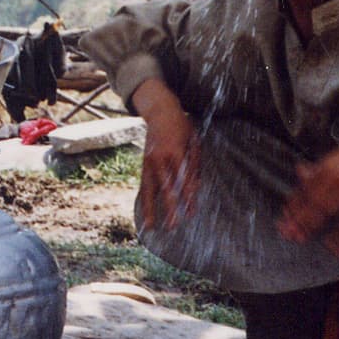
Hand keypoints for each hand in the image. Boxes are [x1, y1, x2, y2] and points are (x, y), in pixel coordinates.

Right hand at [130, 79, 199, 230]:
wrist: (159, 112)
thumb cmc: (181, 127)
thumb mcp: (193, 141)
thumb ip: (194, 165)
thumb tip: (195, 188)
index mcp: (174, 151)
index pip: (182, 179)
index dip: (187, 196)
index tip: (190, 212)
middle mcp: (159, 158)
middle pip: (164, 187)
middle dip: (169, 208)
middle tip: (173, 225)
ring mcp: (149, 161)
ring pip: (149, 189)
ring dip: (150, 208)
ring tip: (151, 226)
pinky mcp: (144, 164)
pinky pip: (144, 185)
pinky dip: (144, 200)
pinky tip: (146, 213)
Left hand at [277, 140, 338, 255]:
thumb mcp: (338, 157)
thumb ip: (318, 168)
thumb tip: (299, 171)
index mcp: (325, 167)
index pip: (304, 188)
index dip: (293, 204)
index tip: (285, 215)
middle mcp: (333, 178)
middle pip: (310, 201)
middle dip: (297, 218)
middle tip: (286, 232)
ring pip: (325, 211)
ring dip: (311, 226)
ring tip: (300, 238)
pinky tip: (333, 247)